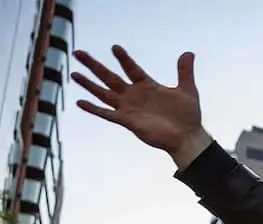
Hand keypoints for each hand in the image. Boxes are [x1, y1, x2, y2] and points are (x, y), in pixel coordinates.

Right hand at [72, 46, 209, 165]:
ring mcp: (129, 108)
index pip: (131, 68)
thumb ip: (184, 71)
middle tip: (78, 52)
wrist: (188, 138)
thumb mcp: (188, 90)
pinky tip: (80, 102)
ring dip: (89, 84)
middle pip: (110, 77)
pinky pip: (107, 114)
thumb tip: (189, 52)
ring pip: (104, 94)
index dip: (123, 59)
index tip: (114, 47)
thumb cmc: (188, 116)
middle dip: (94, 65)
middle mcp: (134, 95)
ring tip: (74, 74)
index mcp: (147, 86)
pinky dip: (94, 109)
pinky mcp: (128, 121)